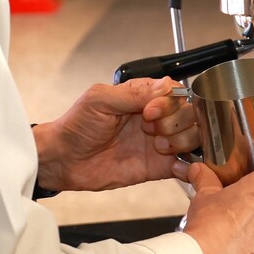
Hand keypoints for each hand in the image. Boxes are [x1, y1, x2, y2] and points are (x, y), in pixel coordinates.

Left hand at [33, 78, 199, 192]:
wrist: (62, 160)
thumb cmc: (76, 126)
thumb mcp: (100, 100)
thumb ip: (133, 93)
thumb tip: (165, 87)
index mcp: (142, 97)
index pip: (175, 92)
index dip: (169, 103)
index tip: (150, 112)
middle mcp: (155, 118)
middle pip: (189, 114)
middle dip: (175, 122)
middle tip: (150, 130)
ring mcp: (157, 143)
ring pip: (192, 137)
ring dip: (181, 141)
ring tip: (158, 147)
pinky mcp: (156, 167)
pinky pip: (183, 165)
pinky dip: (186, 165)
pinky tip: (171, 164)